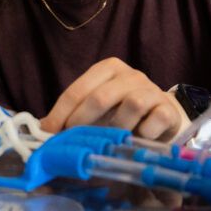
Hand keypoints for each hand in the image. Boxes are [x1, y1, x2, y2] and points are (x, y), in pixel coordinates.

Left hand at [40, 58, 189, 140]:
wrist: (162, 115)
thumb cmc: (122, 112)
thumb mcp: (97, 109)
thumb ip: (72, 116)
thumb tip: (42, 130)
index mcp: (108, 69)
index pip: (77, 90)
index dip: (60, 114)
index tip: (48, 134)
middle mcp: (131, 75)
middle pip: (101, 96)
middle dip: (83, 122)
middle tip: (75, 140)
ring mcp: (152, 90)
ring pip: (132, 105)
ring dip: (117, 127)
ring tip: (112, 140)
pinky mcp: (168, 110)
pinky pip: (154, 121)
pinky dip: (143, 134)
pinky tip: (138, 140)